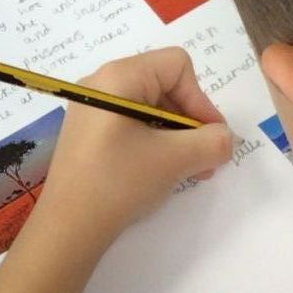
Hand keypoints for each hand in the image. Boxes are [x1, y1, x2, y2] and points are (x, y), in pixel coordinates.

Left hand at [31, 49, 234, 253]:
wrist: (67, 226)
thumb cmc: (118, 182)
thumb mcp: (174, 159)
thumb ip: (212, 142)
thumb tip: (225, 138)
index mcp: (118, 77)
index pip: (177, 66)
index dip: (200, 99)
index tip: (209, 136)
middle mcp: (101, 84)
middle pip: (164, 85)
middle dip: (190, 121)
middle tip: (205, 157)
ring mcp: (92, 109)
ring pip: (151, 109)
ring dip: (177, 136)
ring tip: (190, 170)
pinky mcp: (89, 134)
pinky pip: (132, 125)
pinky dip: (155, 144)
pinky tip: (164, 171)